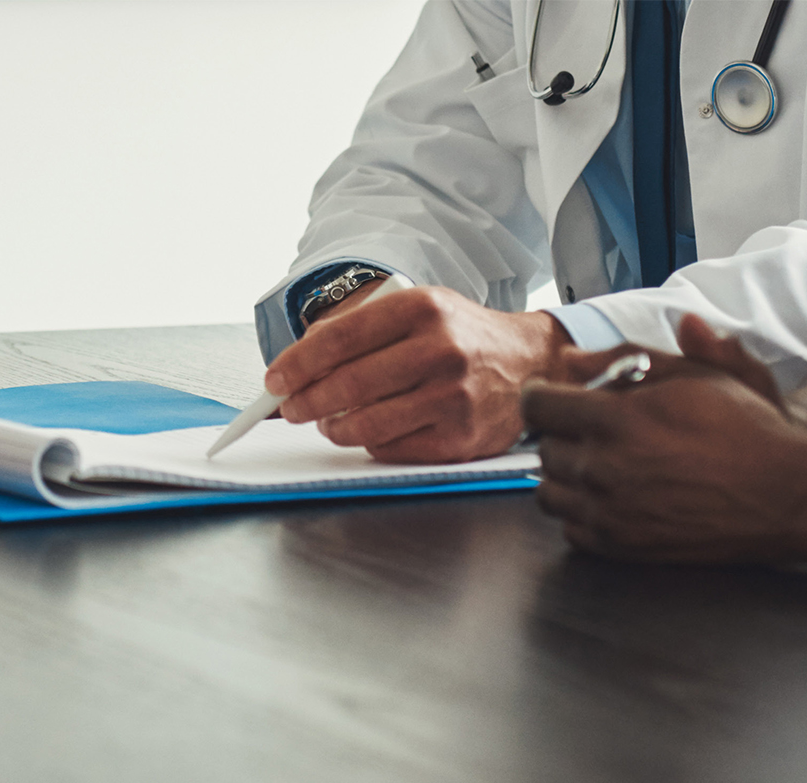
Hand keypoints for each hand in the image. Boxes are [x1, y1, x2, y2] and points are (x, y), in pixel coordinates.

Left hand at [264, 285, 569, 463]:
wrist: (532, 363)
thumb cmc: (462, 337)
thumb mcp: (419, 310)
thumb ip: (363, 329)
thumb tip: (298, 363)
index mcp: (422, 309)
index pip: (340, 338)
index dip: (297, 363)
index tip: (274, 379)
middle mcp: (440, 350)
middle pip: (348, 385)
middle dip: (306, 401)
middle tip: (291, 408)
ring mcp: (453, 397)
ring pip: (366, 424)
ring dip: (334, 428)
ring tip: (329, 422)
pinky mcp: (460, 436)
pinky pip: (392, 448)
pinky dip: (370, 443)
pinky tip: (371, 431)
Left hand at [528, 320, 806, 563]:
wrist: (784, 495)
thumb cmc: (745, 429)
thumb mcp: (693, 374)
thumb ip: (627, 359)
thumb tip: (572, 357)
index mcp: (617, 420)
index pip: (538, 405)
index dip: (541, 394)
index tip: (551, 393)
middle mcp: (604, 468)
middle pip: (544, 448)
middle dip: (562, 432)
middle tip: (592, 427)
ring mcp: (609, 513)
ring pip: (550, 492)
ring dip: (567, 473)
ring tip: (601, 461)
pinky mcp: (621, 547)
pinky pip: (571, 529)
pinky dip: (583, 512)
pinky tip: (612, 495)